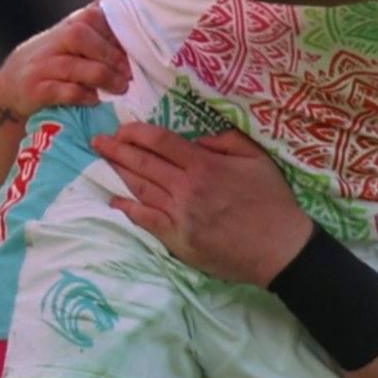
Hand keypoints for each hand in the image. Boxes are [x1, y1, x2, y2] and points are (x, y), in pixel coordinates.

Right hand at [0, 0, 132, 118]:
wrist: (13, 84)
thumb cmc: (53, 57)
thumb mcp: (71, 34)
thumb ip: (94, 16)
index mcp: (69, 26)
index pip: (92, 18)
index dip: (116, 32)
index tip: (137, 49)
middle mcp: (54, 41)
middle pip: (80, 36)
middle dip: (109, 54)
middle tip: (130, 73)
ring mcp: (42, 65)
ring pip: (71, 65)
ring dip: (101, 77)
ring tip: (121, 88)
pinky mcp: (34, 90)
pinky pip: (59, 91)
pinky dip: (80, 95)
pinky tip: (95, 99)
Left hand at [91, 123, 313, 287]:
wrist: (279, 248)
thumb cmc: (271, 201)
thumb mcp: (257, 159)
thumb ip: (226, 140)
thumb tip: (198, 138)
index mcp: (204, 165)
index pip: (161, 142)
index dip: (138, 132)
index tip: (124, 128)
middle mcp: (186, 187)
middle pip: (144, 163)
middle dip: (118, 149)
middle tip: (98, 140)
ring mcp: (179, 214)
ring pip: (141, 188)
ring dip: (118, 172)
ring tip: (102, 160)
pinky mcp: (178, 239)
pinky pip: (146, 220)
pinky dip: (127, 209)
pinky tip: (114, 200)